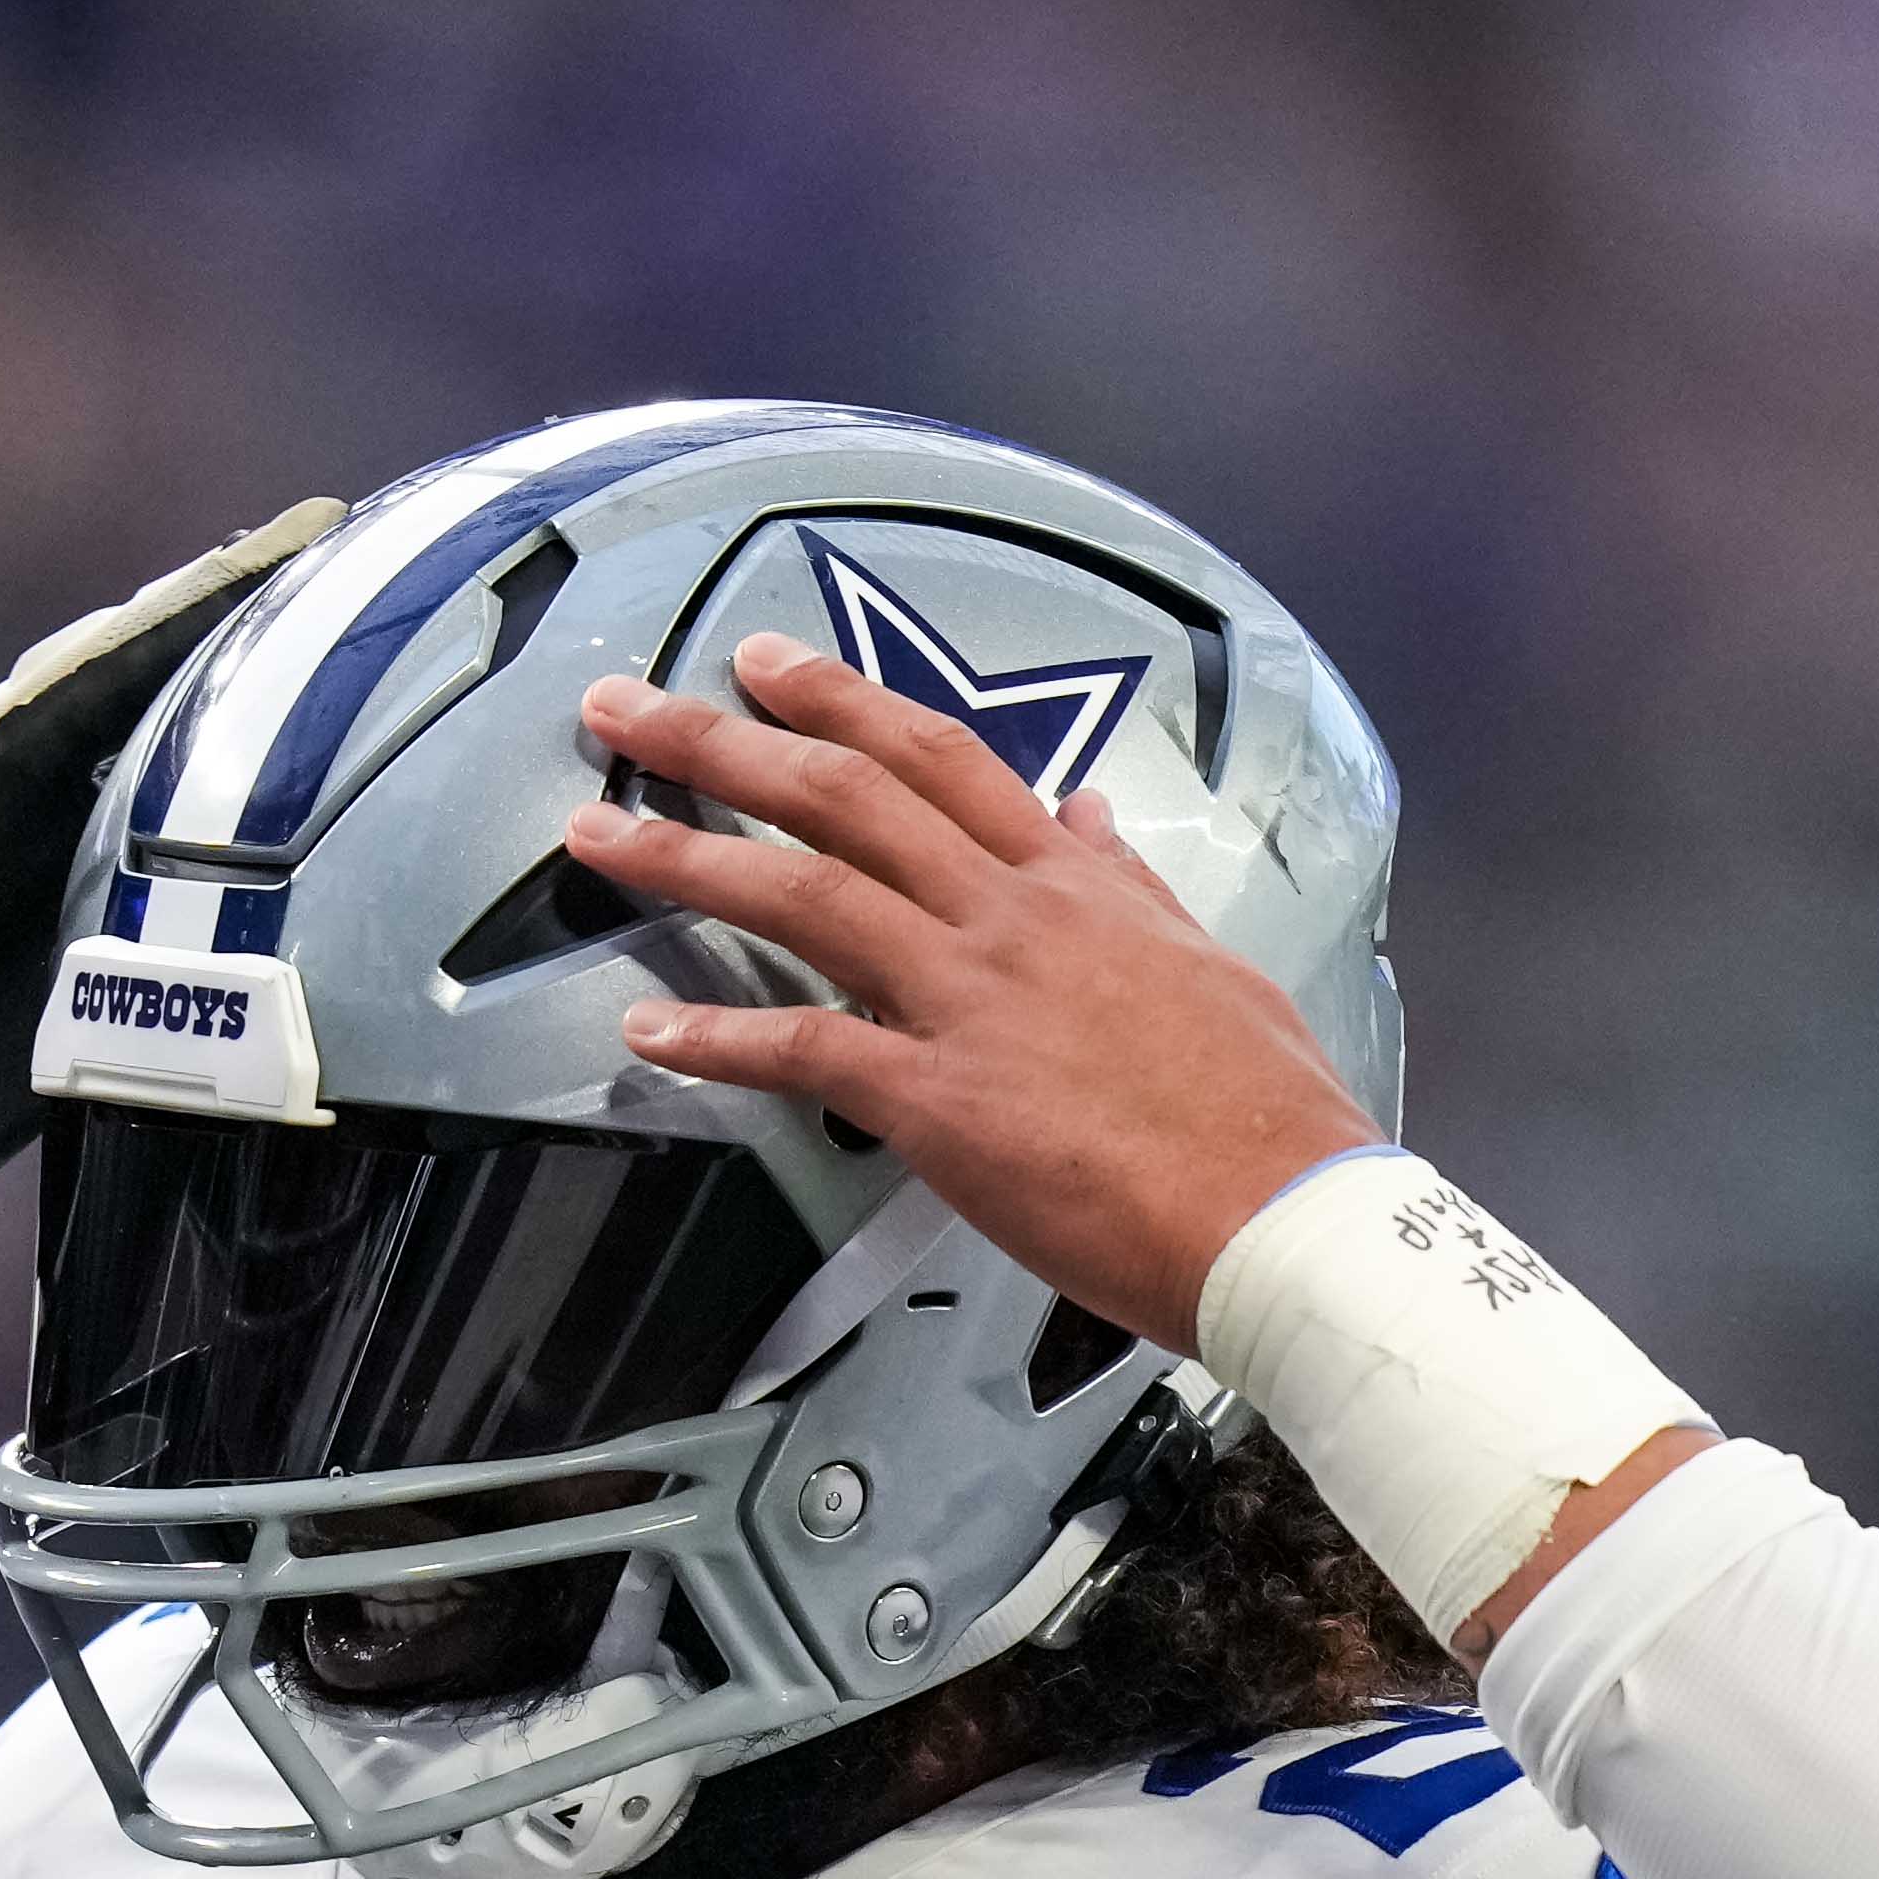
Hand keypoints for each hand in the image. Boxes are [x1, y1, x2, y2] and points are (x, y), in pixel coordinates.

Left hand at [0, 502, 348, 1270]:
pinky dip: (266, 909)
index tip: (309, 531)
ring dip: (286, 774)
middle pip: (179, 727)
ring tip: (393, 716)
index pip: (110, 671)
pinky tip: (346, 887)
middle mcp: (37, 831)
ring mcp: (70, 914)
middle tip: (388, 594)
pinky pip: (200, 944)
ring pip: (201, 825)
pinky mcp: (90, 1004)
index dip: (208, 604)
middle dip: (275, 660)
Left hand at [556, 640, 1381, 1349]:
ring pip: (805, 896)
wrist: (1283, 1213)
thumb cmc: (1262, 1113)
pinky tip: (648, 1036)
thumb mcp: (1204, 963)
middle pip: (845, 797)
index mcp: (1073, 885)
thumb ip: (1128, 889)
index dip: (841, 700)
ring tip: (595, 837)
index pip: (939, 757)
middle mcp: (1011, 918)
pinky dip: (719, 1043)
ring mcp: (972, 1002)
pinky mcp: (944, 1101)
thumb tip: (1089, 822)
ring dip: (685, 859)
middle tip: (626, 712)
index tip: (768, 665)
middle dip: (721, 743)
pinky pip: (807, 1053)